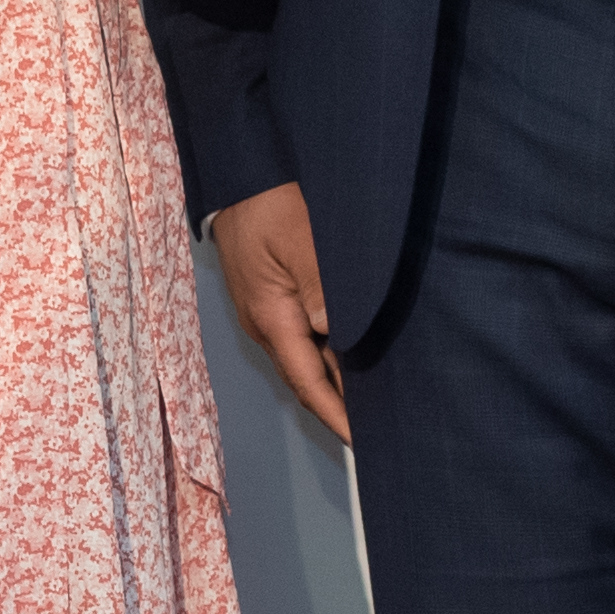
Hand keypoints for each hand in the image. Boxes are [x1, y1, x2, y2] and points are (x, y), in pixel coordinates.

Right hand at [203, 180, 347, 443]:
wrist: (240, 172)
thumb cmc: (273, 204)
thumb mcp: (305, 245)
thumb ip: (324, 294)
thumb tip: (337, 338)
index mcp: (272, 319)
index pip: (308, 382)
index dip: (336, 415)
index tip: (361, 441)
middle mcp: (264, 323)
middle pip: (304, 376)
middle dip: (337, 404)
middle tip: (375, 426)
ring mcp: (263, 309)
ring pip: (302, 356)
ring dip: (332, 378)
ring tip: (369, 397)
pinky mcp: (267, 294)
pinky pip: (298, 335)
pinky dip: (324, 353)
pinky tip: (347, 352)